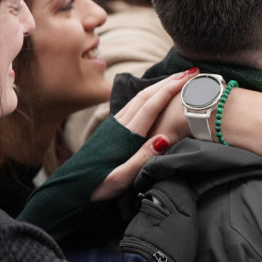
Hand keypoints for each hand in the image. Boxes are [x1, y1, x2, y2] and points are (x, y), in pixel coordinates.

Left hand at [92, 69, 197, 200]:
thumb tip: (163, 139)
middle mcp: (119, 125)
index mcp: (125, 135)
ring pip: (139, 98)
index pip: (151, 105)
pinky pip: (133, 105)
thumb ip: (141, 158)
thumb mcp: (120, 178)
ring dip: (159, 85)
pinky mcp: (111, 129)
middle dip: (168, 81)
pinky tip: (155, 95)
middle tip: (190, 71)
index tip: (188, 77)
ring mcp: (114, 125)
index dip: (170, 89)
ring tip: (177, 79)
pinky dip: (149, 94)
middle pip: (146, 96)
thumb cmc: (97, 187)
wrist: (71, 190)